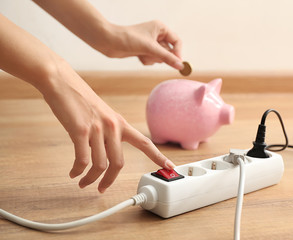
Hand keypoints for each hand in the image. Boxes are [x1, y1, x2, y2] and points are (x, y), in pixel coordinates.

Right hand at [43, 63, 174, 192]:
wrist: (62, 82)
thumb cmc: (80, 99)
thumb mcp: (102, 115)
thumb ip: (107, 133)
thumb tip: (102, 153)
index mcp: (120, 123)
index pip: (144, 143)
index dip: (158, 156)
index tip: (170, 166)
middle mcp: (113, 127)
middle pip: (119, 163)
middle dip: (110, 181)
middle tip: (102, 188)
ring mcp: (97, 129)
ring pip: (100, 166)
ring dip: (90, 179)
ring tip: (83, 182)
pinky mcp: (80, 131)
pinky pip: (82, 160)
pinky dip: (78, 171)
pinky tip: (73, 173)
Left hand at [102, 20, 183, 69]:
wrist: (109, 42)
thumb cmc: (128, 39)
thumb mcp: (150, 48)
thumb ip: (167, 57)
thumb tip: (180, 66)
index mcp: (160, 28)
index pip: (177, 41)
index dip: (178, 52)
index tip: (177, 64)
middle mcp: (157, 34)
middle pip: (169, 51)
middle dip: (160, 56)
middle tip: (150, 54)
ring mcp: (151, 43)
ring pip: (160, 57)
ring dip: (152, 59)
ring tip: (142, 54)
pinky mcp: (144, 50)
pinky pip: (152, 60)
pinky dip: (147, 60)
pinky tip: (138, 56)